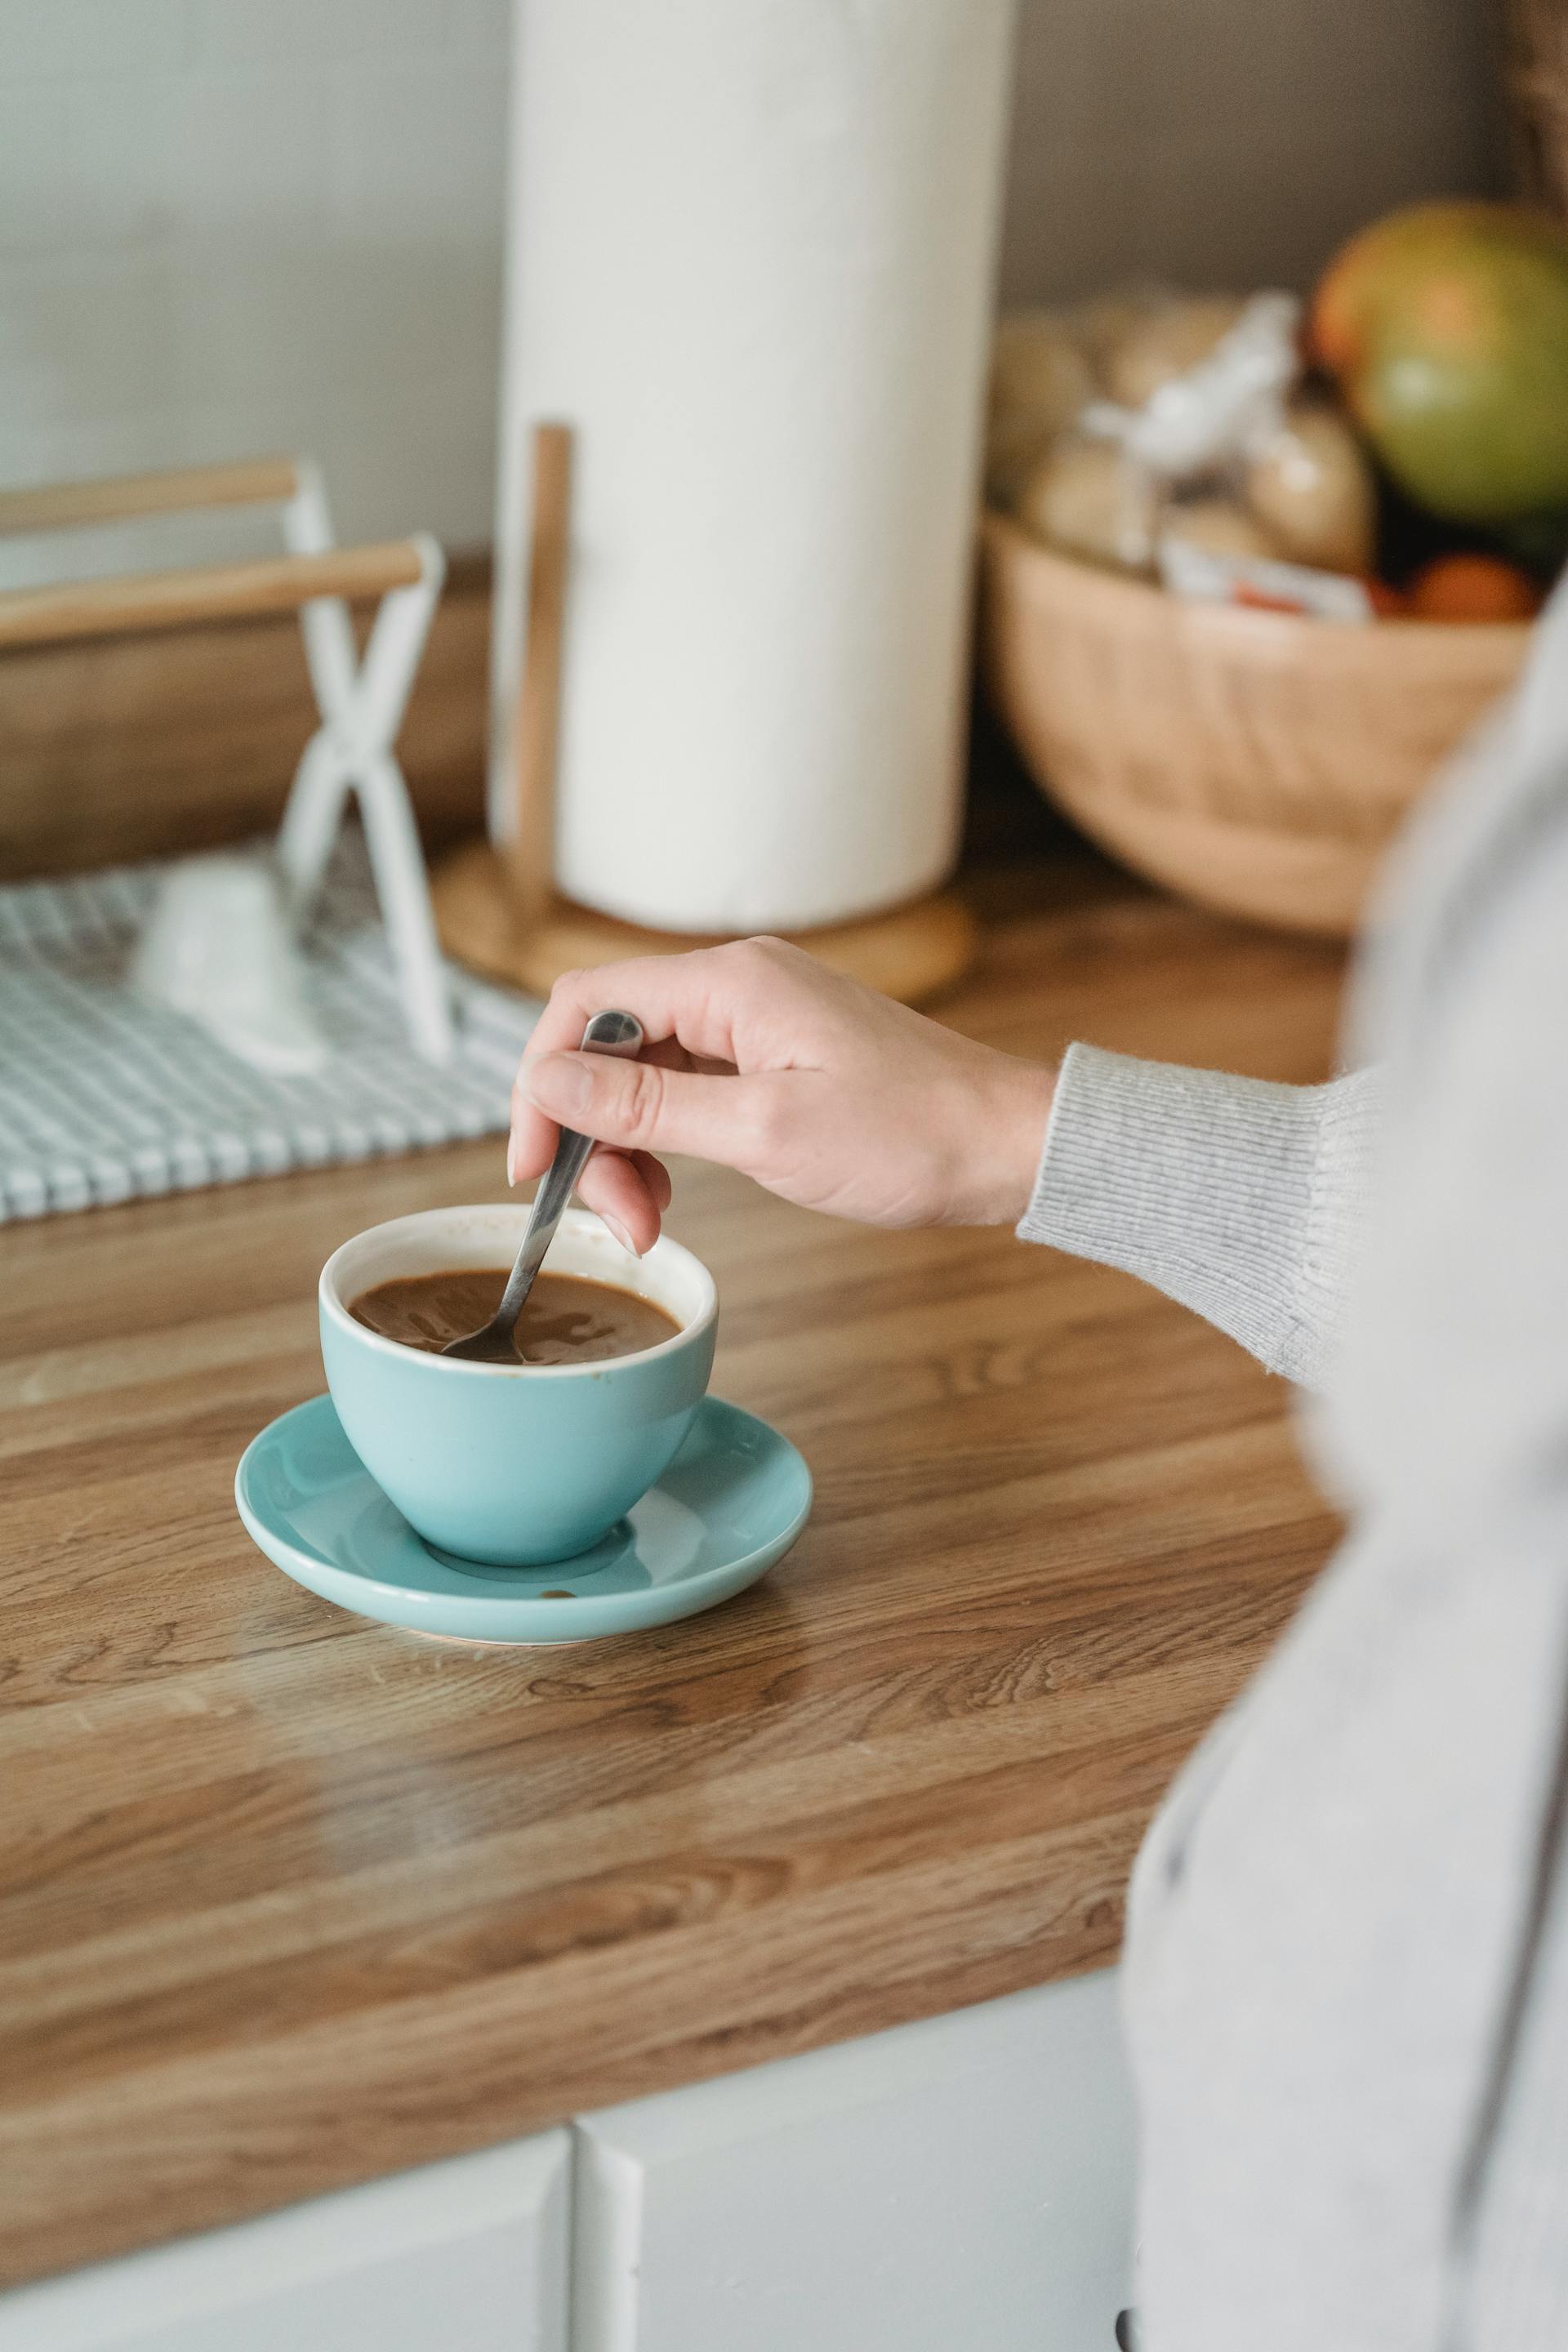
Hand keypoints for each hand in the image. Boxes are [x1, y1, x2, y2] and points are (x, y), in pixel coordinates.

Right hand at [508, 937, 1055, 1255]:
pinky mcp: (777, 1055)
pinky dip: (668, 1141)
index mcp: (731, 982)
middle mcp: (738, 984)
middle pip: (609, 1042)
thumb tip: (550, 1080)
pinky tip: (675, 1190)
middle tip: (615, 1217)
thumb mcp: (763, 1131)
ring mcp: (758, 1019)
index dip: (540, 1082)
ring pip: (644, 1073)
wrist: (1008, 1147)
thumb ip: (646, 1106)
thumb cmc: (912, 1137)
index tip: (535, 1165)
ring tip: (648, 1219)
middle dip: (590, 1132)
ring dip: (627, 1147)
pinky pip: (688, 1088)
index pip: (584, 1003)